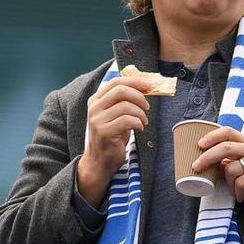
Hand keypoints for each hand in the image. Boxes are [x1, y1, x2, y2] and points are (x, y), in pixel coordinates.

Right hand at [77, 76, 150, 206]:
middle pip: (121, 90)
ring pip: (127, 106)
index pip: (116, 81)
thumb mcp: (116, 115)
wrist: (100, 161)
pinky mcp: (104, 132)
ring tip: (143, 121)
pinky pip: (128, 120)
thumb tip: (146, 87)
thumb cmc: (112, 136)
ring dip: (141, 114)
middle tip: (147, 107)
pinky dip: (138, 123)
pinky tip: (139, 129)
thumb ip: (125, 101)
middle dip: (139, 97)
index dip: (135, 81)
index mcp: (96, 100)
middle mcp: (94, 108)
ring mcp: (97, 120)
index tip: (149, 85)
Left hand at [192, 126, 243, 205]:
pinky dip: (238, 192)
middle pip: (226, 148)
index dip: (212, 136)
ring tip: (234, 189)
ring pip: (231, 169)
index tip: (199, 144)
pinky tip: (241, 195)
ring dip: (228, 183)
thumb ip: (225, 160)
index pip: (227, 132)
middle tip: (196, 167)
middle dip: (208, 157)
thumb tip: (202, 163)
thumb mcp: (240, 162)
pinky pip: (241, 183)